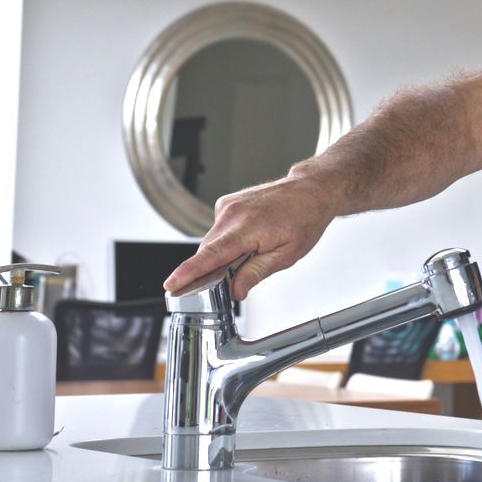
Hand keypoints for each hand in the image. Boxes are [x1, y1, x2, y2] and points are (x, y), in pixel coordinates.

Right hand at [162, 175, 338, 299]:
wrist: (310, 190)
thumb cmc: (304, 219)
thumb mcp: (286, 255)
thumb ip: (256, 273)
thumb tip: (235, 291)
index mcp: (248, 228)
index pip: (211, 255)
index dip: (188, 273)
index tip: (171, 284)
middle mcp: (232, 214)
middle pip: (207, 252)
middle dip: (213, 270)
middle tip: (235, 278)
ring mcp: (227, 206)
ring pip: (211, 242)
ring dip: (222, 254)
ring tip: (251, 251)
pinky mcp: (226, 203)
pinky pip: (217, 231)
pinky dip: (226, 240)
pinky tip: (247, 238)